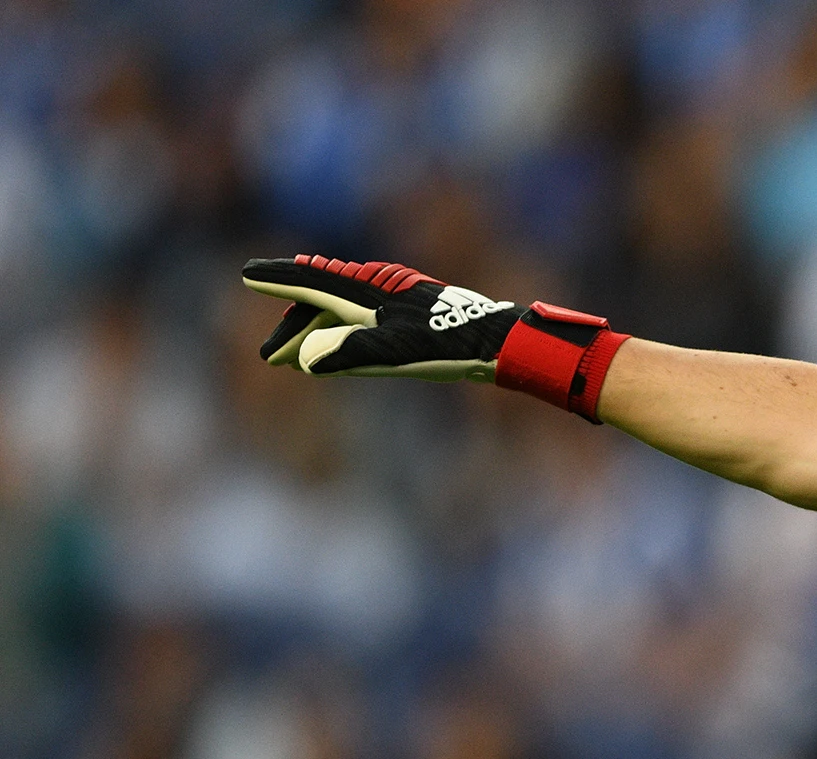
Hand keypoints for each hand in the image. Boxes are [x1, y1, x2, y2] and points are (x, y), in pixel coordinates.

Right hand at [240, 255, 628, 419]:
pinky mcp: (413, 310)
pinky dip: (343, 326)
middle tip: (269, 354)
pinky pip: (363, 314)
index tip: (247, 274)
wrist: (500, 342)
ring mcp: (396, 297)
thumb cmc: (448, 347)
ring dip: (316, 327)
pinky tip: (344, 342)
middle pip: (323, 297)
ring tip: (294, 354)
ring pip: (343, 306)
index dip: (279, 281)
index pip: (312, 282)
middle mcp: (378, 286)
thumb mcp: (395, 354)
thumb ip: (348, 352)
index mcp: (367, 291)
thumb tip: (306, 357)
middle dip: (293, 322)